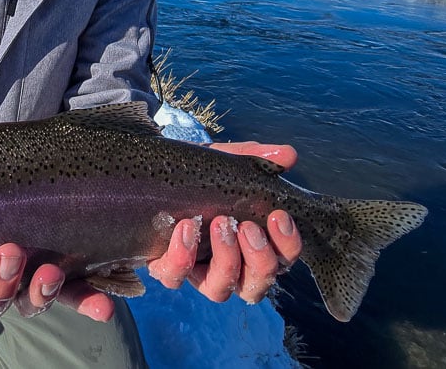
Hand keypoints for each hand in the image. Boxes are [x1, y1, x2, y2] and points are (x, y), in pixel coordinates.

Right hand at [0, 124, 113, 322]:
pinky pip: (78, 295)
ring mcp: (31, 280)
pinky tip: (104, 306)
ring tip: (50, 271)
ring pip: (32, 301)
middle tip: (10, 253)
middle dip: (1, 282)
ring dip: (41, 292)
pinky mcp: (68, 275)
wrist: (12, 174)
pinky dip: (90, 302)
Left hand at [146, 143, 302, 303]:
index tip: (279, 216)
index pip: (282, 259)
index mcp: (252, 246)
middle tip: (247, 226)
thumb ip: (255, 158)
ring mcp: (197, 272)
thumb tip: (289, 154)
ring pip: (219, 291)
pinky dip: (182, 257)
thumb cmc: (200, 177)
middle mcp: (230, 267)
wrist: (156, 175)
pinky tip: (187, 227)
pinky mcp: (167, 269)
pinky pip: (175, 277)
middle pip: (256, 286)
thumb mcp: (226, 162)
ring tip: (220, 224)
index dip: (287, 245)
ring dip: (225, 261)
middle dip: (259, 259)